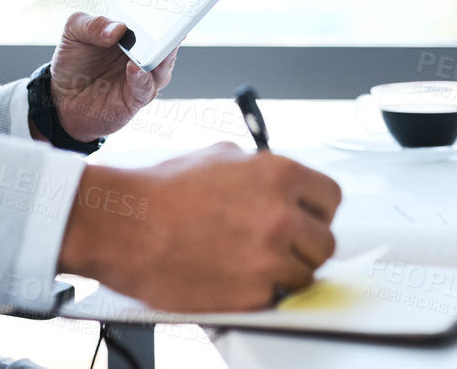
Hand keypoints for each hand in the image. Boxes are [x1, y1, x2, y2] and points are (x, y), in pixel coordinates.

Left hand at [46, 12, 176, 140]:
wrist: (59, 96)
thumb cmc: (73, 60)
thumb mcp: (75, 32)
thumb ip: (94, 25)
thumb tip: (117, 28)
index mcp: (133, 33)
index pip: (156, 20)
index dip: (166, 12)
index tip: (170, 3)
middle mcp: (143, 54)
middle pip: (166, 43)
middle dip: (169, 34)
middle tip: (168, 24)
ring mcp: (142, 77)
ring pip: (162, 67)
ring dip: (160, 57)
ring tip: (151, 48)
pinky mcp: (135, 99)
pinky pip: (145, 89)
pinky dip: (142, 78)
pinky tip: (134, 68)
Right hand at [56, 143, 341, 311]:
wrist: (125, 225)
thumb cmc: (162, 191)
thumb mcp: (222, 157)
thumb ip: (263, 171)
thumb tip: (283, 187)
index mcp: (279, 175)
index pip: (331, 198)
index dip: (316, 211)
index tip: (306, 218)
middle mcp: (282, 216)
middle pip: (325, 242)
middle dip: (303, 245)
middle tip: (276, 245)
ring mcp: (270, 259)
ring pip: (305, 275)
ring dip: (283, 272)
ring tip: (247, 261)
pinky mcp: (253, 295)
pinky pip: (276, 298)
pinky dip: (259, 292)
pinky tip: (232, 275)